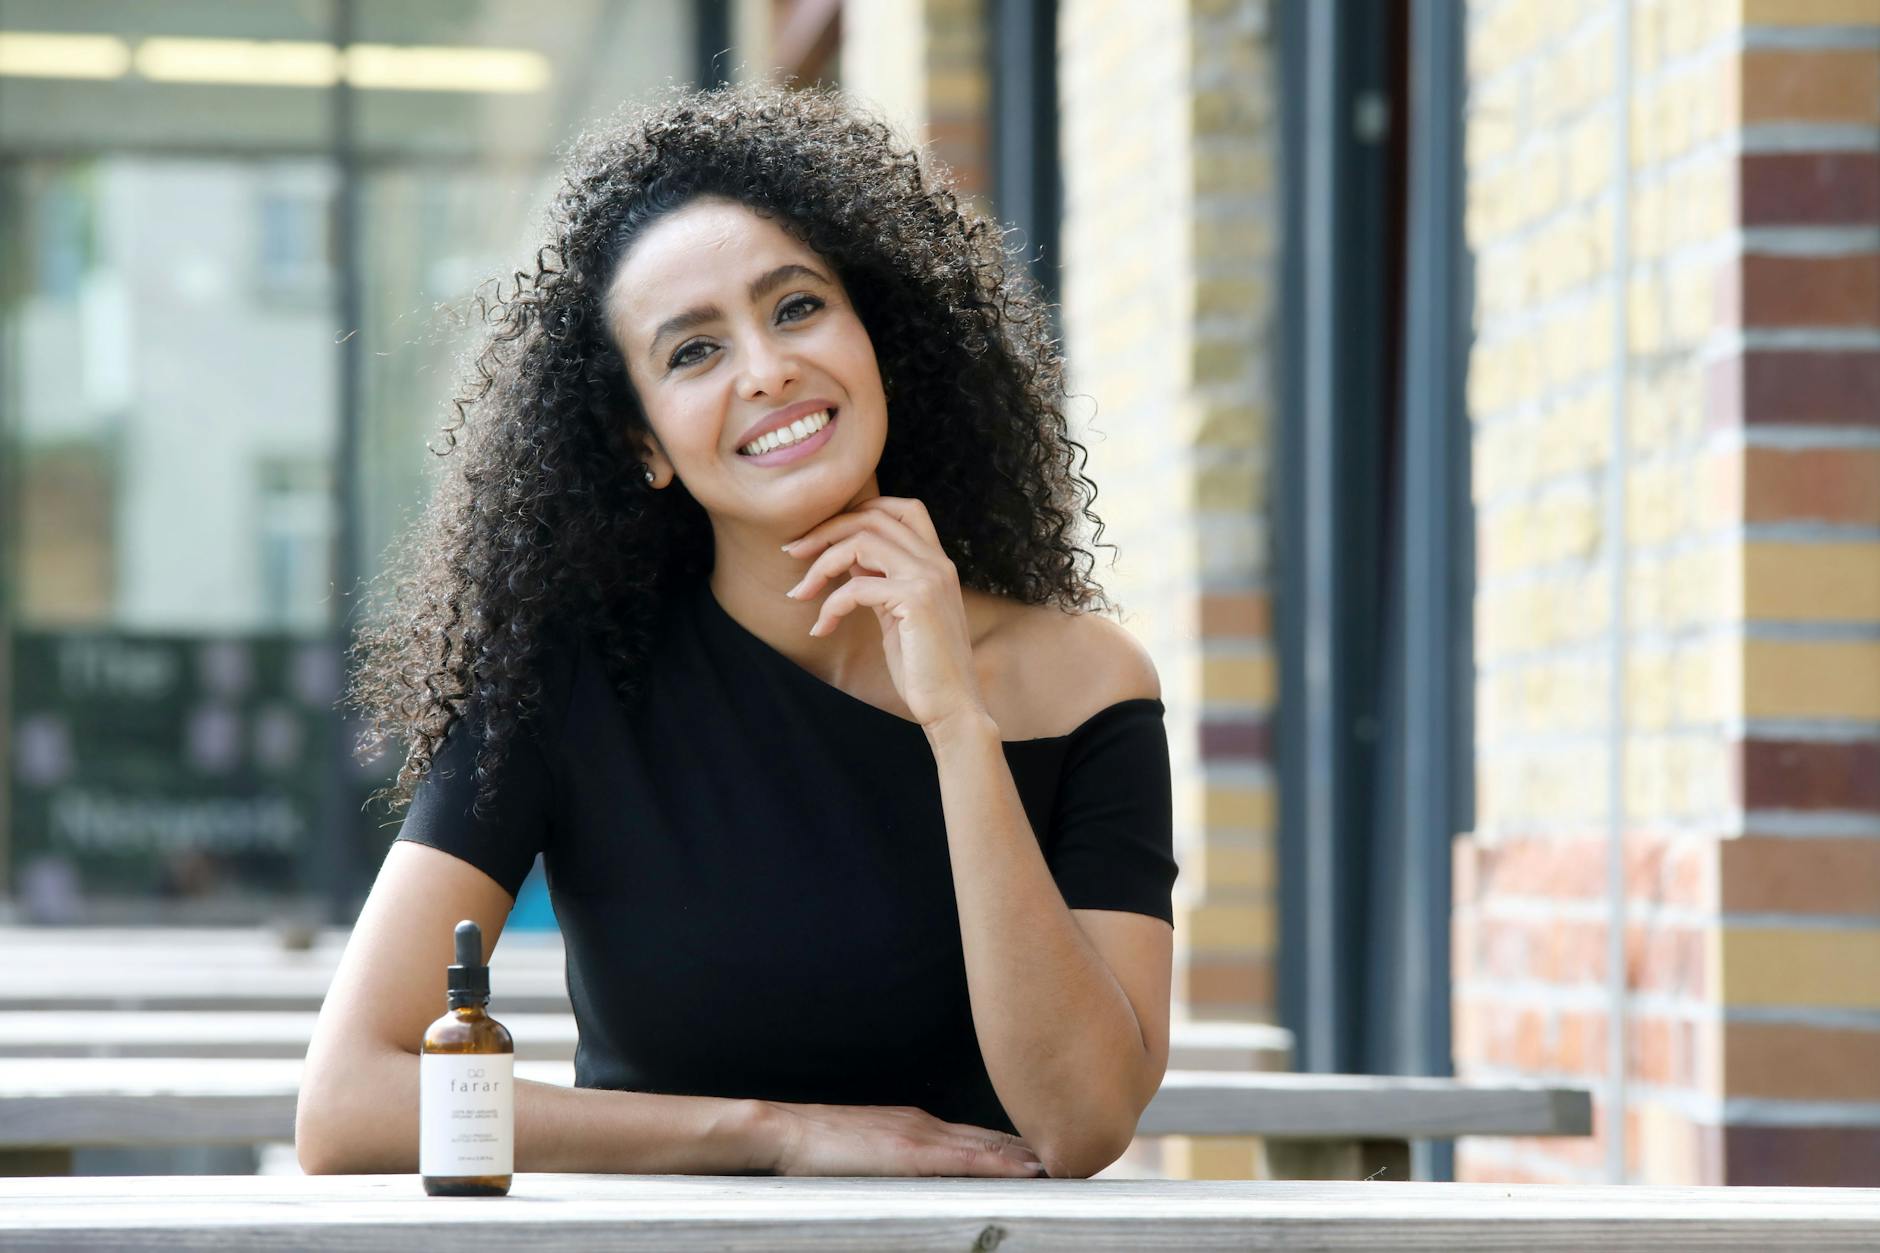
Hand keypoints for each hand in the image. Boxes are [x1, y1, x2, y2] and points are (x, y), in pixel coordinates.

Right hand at [759, 1099, 1047, 1177]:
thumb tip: (926, 1183)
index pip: (981, 1138)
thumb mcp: (870, 1154)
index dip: (1017, 1148)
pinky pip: (966, 1160)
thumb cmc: (818, 1152)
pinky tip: (1027, 1170)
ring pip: (988, 1146)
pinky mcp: (908, 1151)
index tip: (1049, 1156)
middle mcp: (927, 1126)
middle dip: (1033, 1149)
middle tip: (1078, 1154)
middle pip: (994, 1139)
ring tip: (1067, 1162)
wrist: (783, 1133)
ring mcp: (920, 1137)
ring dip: (1028, 1156)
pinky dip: (1000, 1164)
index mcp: (919, 1128)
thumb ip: (902, 1164)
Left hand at [783, 496, 989, 730]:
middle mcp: (937, 562)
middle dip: (825, 529)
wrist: (953, 707)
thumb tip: (846, 559)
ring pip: (861, 542)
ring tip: (800, 593)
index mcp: (937, 563)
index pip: (901, 509)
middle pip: (873, 517)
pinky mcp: (916, 600)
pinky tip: (821, 629)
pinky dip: (830, 605)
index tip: (820, 536)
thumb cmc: (923, 668)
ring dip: (820, 564)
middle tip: (792, 552)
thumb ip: (881, 581)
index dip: (857, 511)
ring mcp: (929, 578)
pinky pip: (855, 587)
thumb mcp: (898, 614)